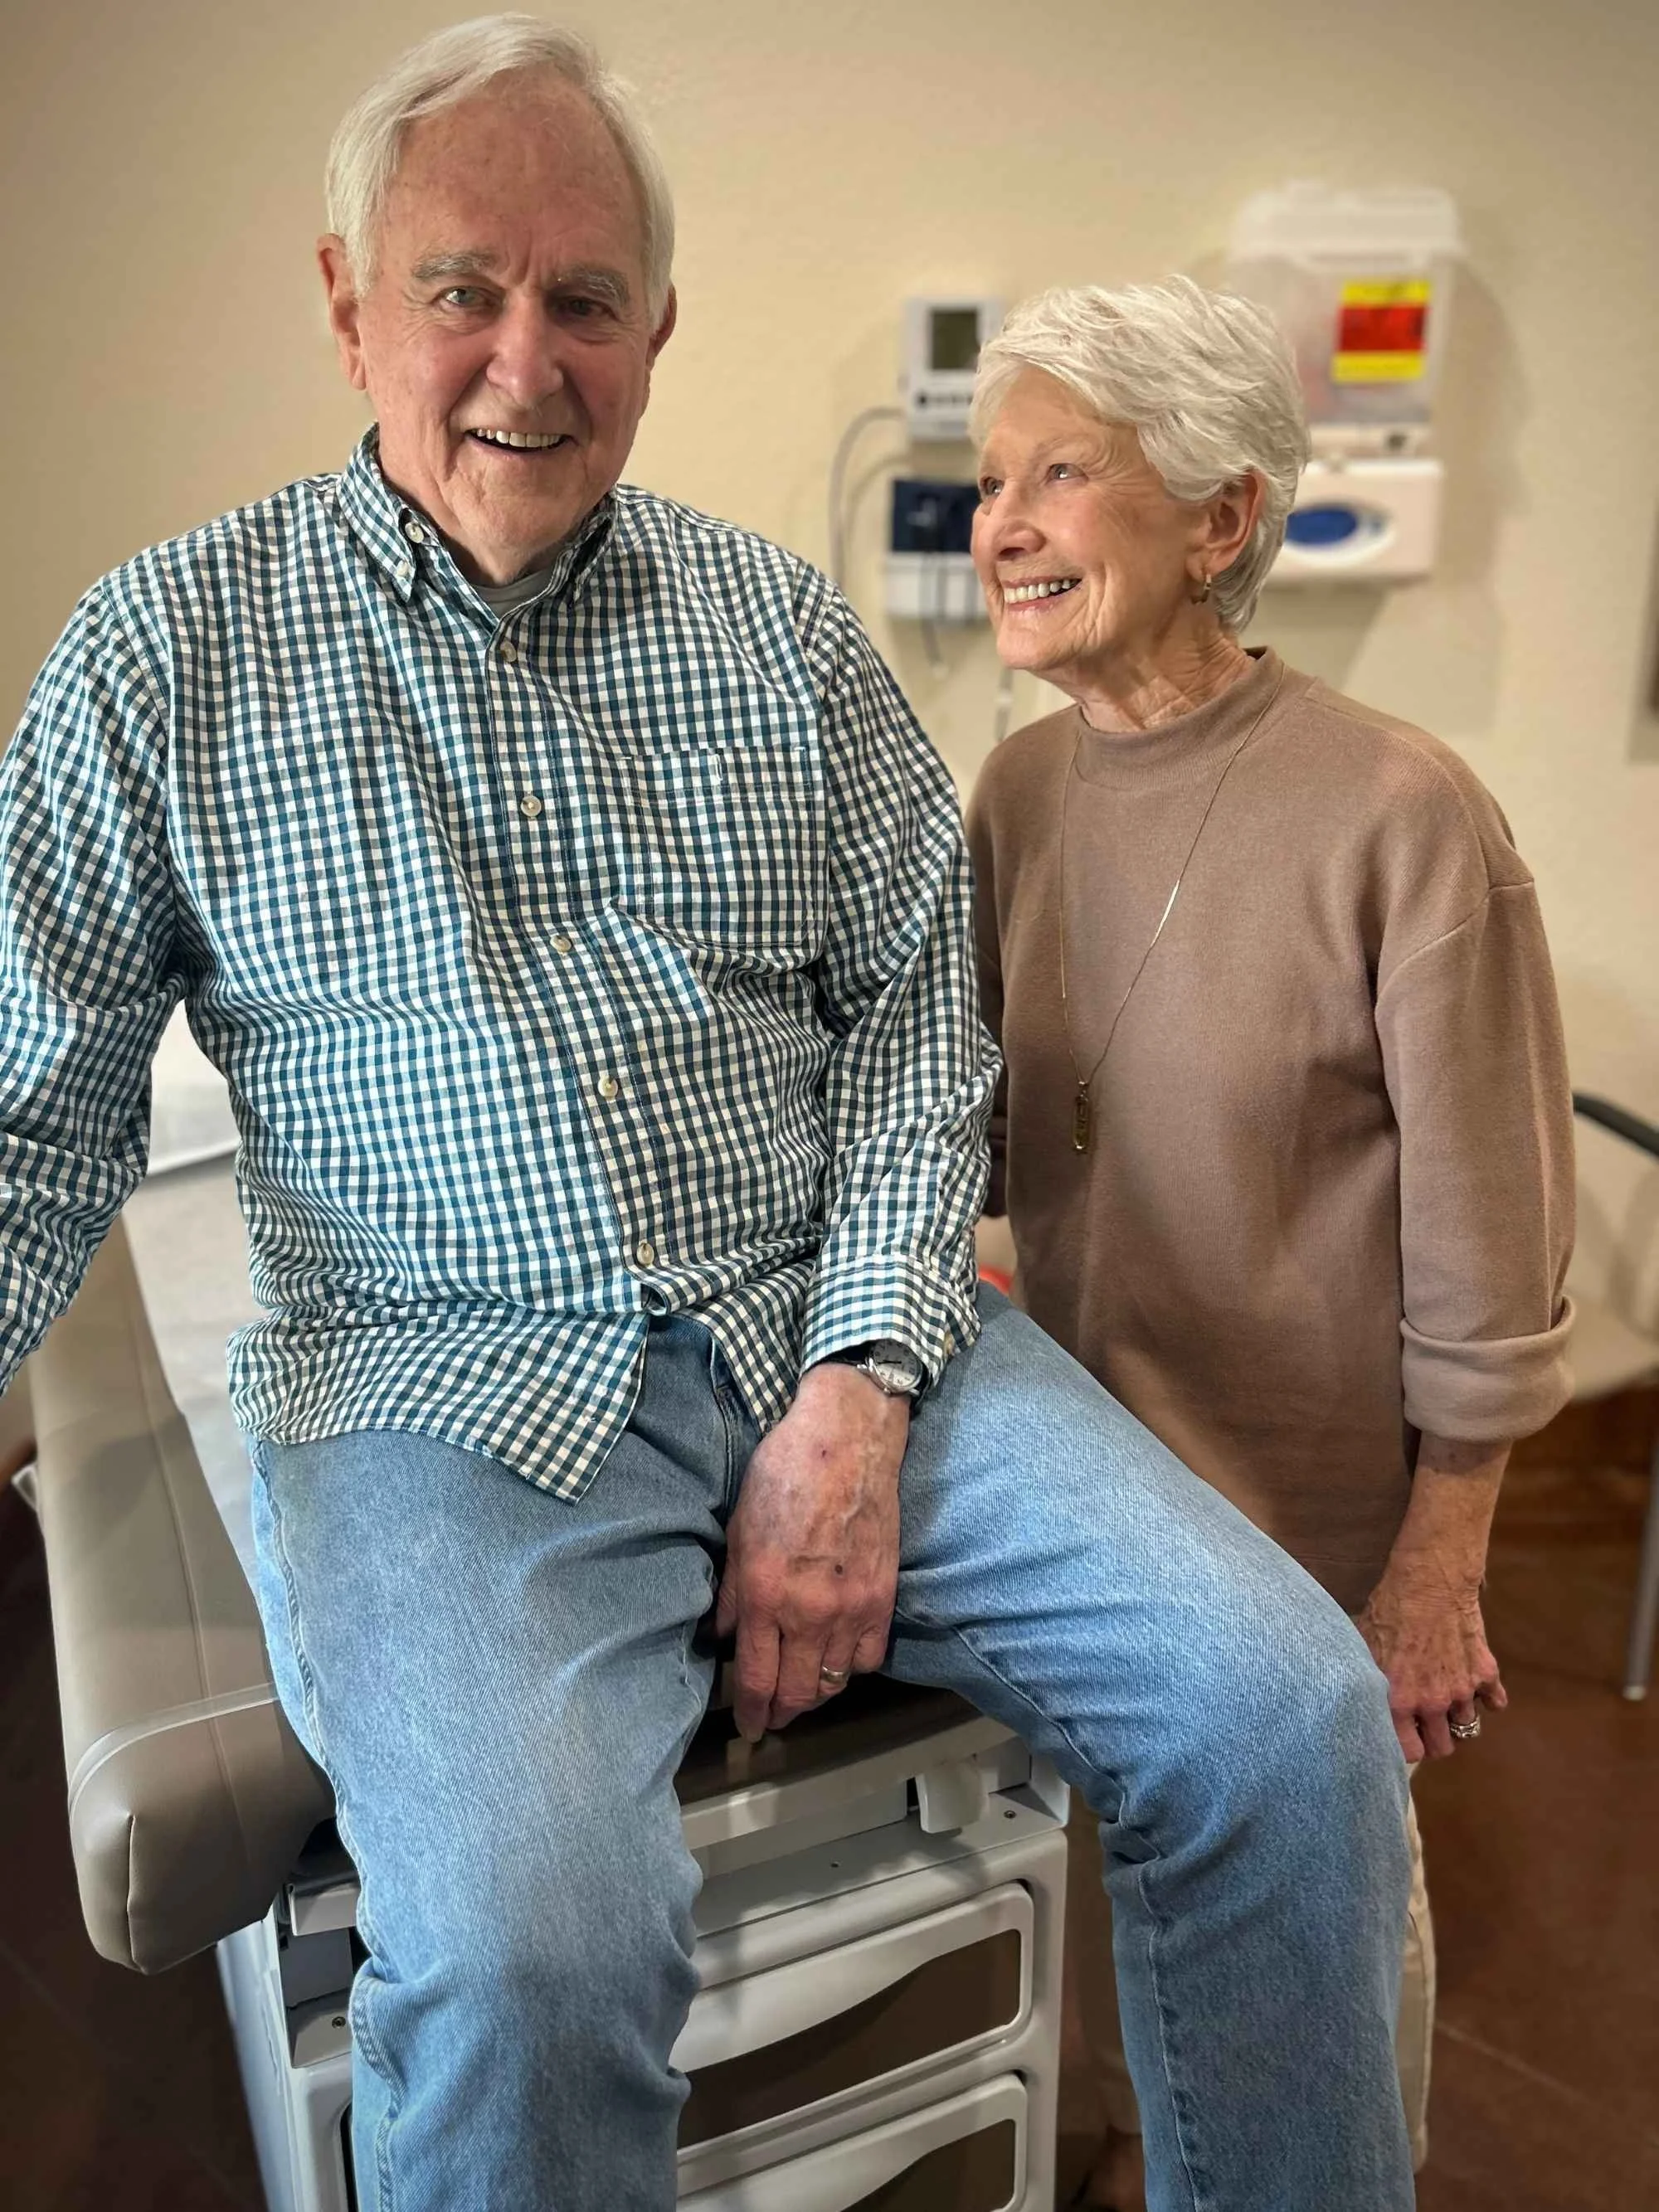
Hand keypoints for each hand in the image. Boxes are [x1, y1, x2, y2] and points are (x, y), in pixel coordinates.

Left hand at [714, 1363, 906, 1740]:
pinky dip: (852, 1668)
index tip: (749, 1728)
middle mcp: (809, 1612)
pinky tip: (838, 1658)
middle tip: (772, 1717)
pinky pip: (869, 1657)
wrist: (847, 1442)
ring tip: (801, 1692)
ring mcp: (851, 1608)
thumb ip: (732, 1590)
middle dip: (781, 1713)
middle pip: (796, 1693)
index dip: (752, 1713)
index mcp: (766, 1595)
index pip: (756, 1678)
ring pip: (834, 1682)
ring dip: (814, 1695)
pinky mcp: (883, 1597)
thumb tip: (724, 1634)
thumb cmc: (785, 1473)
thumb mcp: (739, 1528)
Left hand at [1356, 1567, 1506, 1761]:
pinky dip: (1489, 1697)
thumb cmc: (1388, 1611)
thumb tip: (1355, 1696)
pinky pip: (1496, 1701)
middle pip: (1442, 1747)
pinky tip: (1476, 1685)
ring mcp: (1463, 1691)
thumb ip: (1365, 1679)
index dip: (1406, 1746)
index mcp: (1398, 1701)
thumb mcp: (1363, 1647)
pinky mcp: (1486, 1673)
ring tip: (1447, 1699)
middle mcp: (1432, 1704)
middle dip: (1434, 1738)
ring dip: (1458, 1717)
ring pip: (1468, 1727)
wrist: (1428, 1582)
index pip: (1409, 1752)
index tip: (1404, 1735)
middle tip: (1426, 1723)